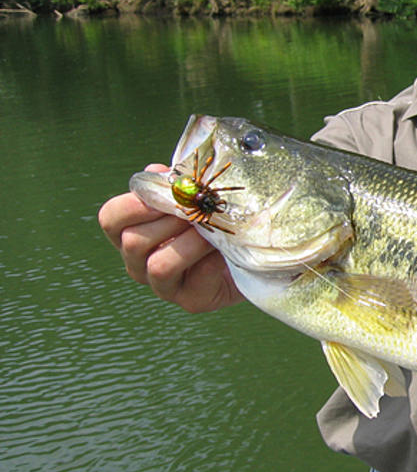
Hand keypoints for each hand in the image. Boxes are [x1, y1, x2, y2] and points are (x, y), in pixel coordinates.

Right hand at [98, 164, 243, 312]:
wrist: (250, 251)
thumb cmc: (213, 219)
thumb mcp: (193, 196)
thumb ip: (172, 183)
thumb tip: (157, 172)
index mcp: (131, 232)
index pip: (111, 218)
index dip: (133, 204)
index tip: (166, 192)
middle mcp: (138, 262)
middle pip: (133, 241)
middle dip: (170, 220)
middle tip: (199, 210)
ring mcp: (162, 285)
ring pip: (158, 265)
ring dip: (190, 242)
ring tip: (212, 230)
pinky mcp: (190, 300)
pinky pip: (195, 280)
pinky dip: (212, 260)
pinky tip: (225, 250)